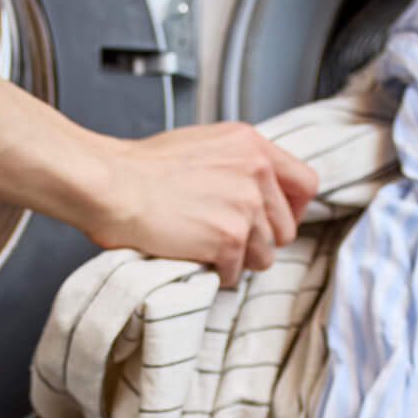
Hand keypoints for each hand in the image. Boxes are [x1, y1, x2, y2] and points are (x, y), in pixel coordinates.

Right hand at [85, 123, 318, 284]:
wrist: (112, 184)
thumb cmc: (142, 168)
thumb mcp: (204, 145)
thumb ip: (238, 163)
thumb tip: (257, 189)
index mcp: (252, 145)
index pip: (306, 183)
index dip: (292, 208)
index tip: (274, 218)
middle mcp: (256, 172)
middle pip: (286, 228)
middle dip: (260, 239)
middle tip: (226, 236)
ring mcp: (245, 206)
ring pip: (265, 255)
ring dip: (238, 258)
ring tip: (204, 243)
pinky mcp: (229, 238)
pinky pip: (237, 273)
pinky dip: (216, 272)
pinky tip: (192, 253)